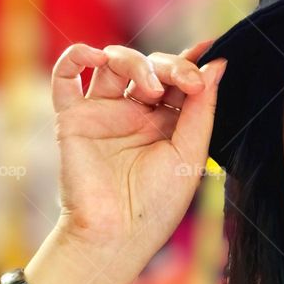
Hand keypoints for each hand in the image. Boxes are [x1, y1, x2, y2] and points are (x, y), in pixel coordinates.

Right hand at [49, 39, 226, 261]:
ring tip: (151, 89)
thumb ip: (202, 109)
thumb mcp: (190, 154)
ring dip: (135, 61)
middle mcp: (134, 114)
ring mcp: (102, 113)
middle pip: (150, 65)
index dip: (191, 62)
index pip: (177, 79)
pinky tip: (95, 56)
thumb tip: (218, 65)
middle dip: (171, 65)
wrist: (115, 234)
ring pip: (114, 62)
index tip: (211, 49)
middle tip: (188, 82)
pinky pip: (65, 76)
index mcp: (165, 123)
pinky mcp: (72, 118)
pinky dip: (76, 55)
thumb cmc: (156, 205)